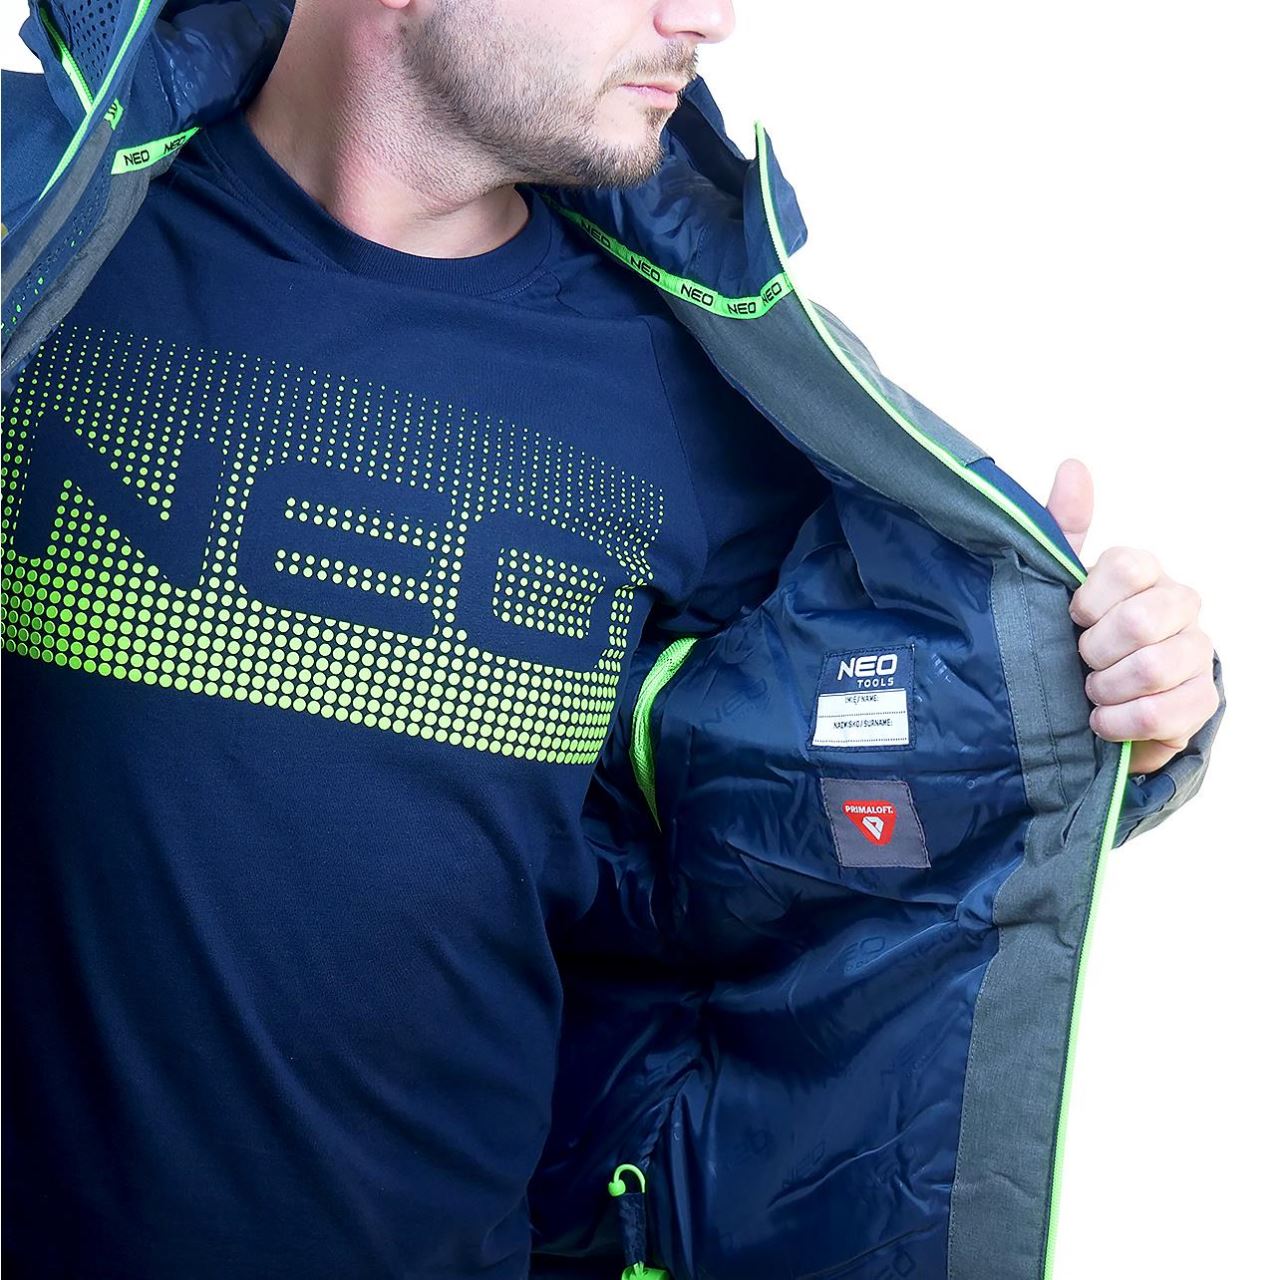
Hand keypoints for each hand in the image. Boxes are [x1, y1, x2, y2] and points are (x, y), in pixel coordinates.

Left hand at [1045, 458, 1218, 774]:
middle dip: (1095, 651)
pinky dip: (1121, 721)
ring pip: (1154, 667)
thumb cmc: (1071, 637)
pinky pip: (1164, 712)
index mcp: (1142, 573)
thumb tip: (1073, 467)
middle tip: (1079, 660)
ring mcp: (1196, 652)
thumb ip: (1061, 529)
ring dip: (1106, 687)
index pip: (1130, 566)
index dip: (1091, 599)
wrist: (1085, 705)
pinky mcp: (1201, 700)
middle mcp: (1178, 605)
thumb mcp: (1054, 584)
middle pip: (1141, 621)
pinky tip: (1103, 720)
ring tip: (1089, 691)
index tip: (1071, 617)